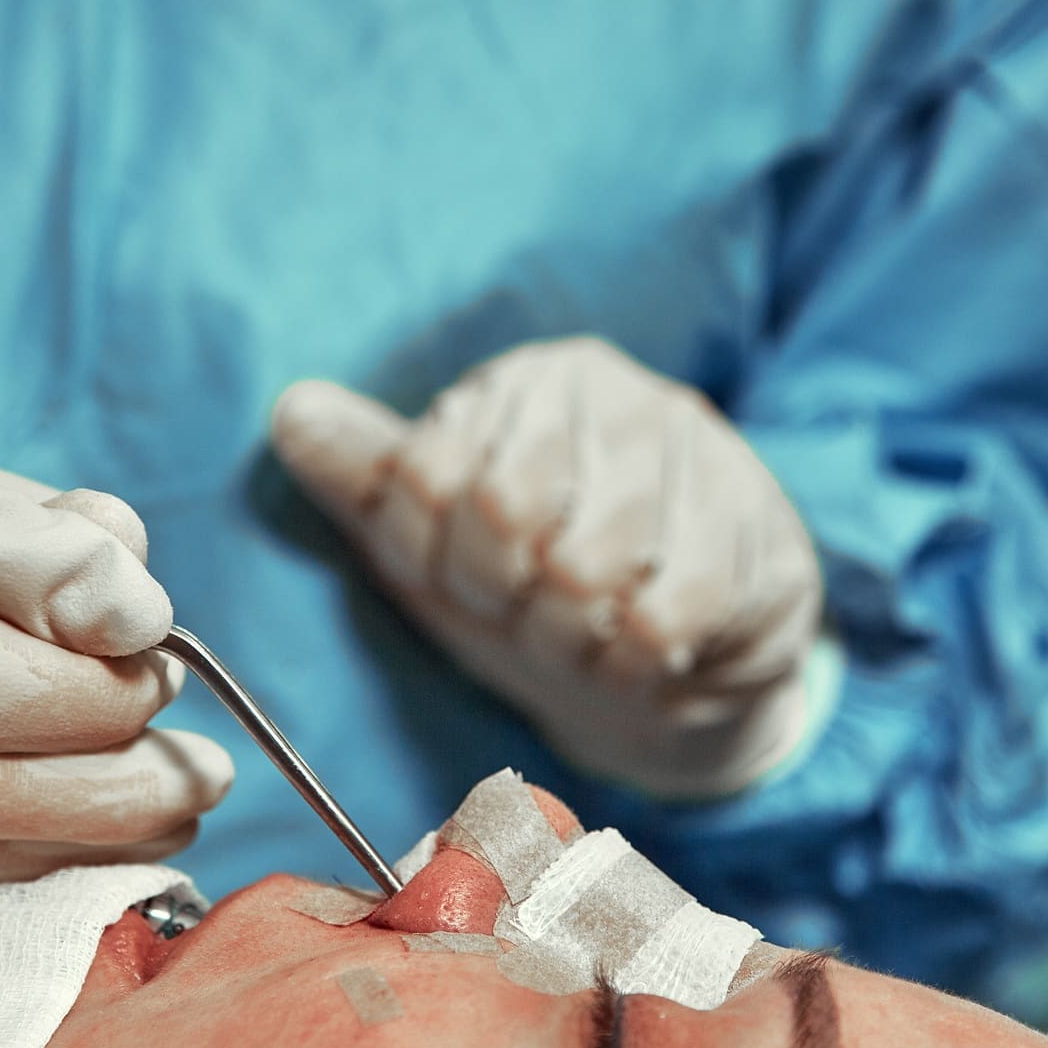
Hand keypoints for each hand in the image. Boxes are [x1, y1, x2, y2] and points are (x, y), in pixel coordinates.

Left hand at [271, 337, 819, 795]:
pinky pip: (658, 617)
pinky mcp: (758, 533)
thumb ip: (370, 477)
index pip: (429, 476)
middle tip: (532, 617)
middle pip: (501, 512)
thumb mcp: (442, 541)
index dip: (436, 565)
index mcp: (528, 383)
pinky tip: (642, 656)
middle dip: (502, 602)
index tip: (474, 588)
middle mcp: (614, 394)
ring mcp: (696, 455)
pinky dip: (632, 664)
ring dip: (567, 641)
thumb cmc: (543, 591)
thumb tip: (289, 411)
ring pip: (580, 569)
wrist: (682, 664)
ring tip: (588, 637)